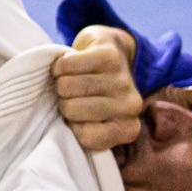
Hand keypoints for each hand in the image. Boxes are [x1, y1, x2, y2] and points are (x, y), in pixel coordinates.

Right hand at [53, 24, 142, 150]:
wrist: (117, 53)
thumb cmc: (96, 97)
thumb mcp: (95, 125)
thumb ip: (85, 134)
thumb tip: (64, 132)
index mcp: (128, 129)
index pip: (85, 137)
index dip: (72, 126)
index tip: (78, 118)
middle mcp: (131, 106)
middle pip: (72, 110)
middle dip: (64, 102)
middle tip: (72, 96)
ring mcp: (122, 79)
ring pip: (66, 86)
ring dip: (60, 82)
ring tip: (71, 80)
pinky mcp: (109, 55)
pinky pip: (66, 65)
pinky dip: (60, 65)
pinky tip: (70, 66)